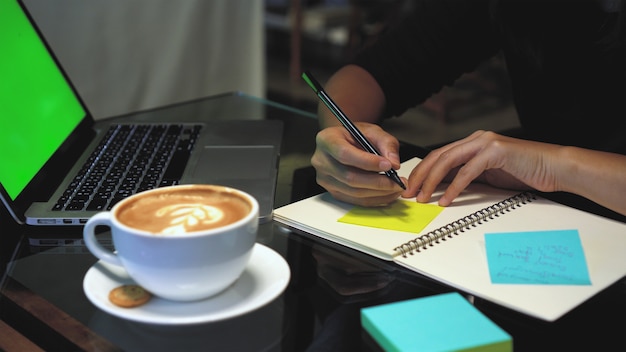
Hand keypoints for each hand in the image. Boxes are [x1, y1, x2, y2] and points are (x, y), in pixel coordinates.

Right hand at [311, 122, 405, 205]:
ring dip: (378, 192)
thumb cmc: (356, 136)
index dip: (366, 162)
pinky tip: (387, 194)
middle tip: (397, 181)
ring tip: (396, 187)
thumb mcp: (372, 131)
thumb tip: (394, 163)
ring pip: (353, 192)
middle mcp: (321, 161)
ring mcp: (325, 179)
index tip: (388, 165)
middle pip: (349, 177)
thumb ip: (386, 143)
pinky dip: (374, 199)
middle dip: (377, 181)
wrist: (345, 143)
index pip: (344, 154)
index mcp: (326, 140)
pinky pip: (355, 200)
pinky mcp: (333, 192)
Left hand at [403, 130, 560, 205]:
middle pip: (438, 156)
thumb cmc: (524, 172)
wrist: (554, 168)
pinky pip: (467, 171)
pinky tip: (445, 199)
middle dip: (420, 176)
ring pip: (448, 161)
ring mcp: (485, 143)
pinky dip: (454, 187)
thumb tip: (441, 187)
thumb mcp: (488, 175)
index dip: (422, 171)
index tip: (411, 187)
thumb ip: (466, 177)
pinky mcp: (495, 152)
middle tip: (409, 193)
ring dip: (432, 181)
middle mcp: (476, 139)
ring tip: (423, 197)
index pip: (439, 156)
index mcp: (472, 143)